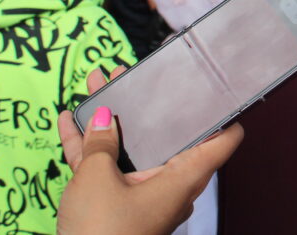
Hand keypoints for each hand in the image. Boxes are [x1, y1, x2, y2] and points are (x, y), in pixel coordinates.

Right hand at [56, 68, 242, 234]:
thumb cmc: (102, 233)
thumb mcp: (97, 178)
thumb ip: (101, 143)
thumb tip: (104, 117)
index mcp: (184, 177)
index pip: (222, 140)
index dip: (225, 113)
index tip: (217, 88)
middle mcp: (171, 186)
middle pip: (167, 137)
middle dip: (147, 106)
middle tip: (133, 77)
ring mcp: (144, 198)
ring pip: (132, 150)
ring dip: (111, 121)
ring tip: (98, 86)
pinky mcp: (118, 209)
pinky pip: (109, 171)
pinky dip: (91, 149)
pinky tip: (71, 122)